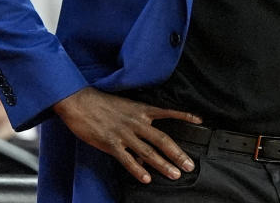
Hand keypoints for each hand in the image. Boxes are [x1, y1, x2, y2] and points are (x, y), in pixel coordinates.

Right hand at [53, 87, 202, 183]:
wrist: (79, 101)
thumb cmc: (101, 103)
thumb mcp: (124, 107)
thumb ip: (138, 122)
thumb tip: (147, 142)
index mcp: (141, 110)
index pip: (168, 112)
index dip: (184, 116)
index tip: (199, 121)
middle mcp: (136, 122)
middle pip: (162, 140)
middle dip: (178, 154)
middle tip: (189, 165)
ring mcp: (124, 134)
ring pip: (148, 152)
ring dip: (163, 165)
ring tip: (174, 174)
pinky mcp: (111, 143)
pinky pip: (127, 159)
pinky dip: (137, 170)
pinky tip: (146, 178)